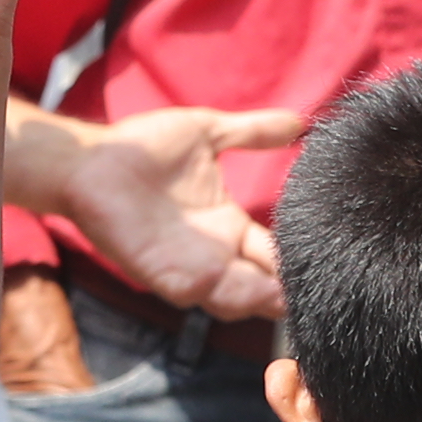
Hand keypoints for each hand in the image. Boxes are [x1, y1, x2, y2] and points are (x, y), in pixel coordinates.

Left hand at [40, 103, 303, 319]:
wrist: (90, 159)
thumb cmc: (144, 147)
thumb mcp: (208, 134)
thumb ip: (252, 132)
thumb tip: (299, 122)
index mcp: (229, 226)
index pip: (276, 255)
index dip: (300, 261)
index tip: (331, 255)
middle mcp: (214, 253)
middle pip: (262, 288)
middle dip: (285, 294)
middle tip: (314, 287)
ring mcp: (186, 266)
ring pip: (232, 300)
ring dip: (255, 299)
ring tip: (279, 294)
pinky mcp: (156, 270)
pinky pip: (189, 292)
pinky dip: (211, 293)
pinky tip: (232, 284)